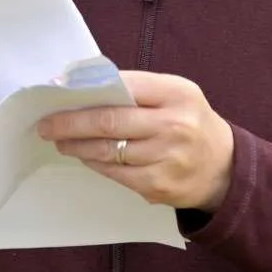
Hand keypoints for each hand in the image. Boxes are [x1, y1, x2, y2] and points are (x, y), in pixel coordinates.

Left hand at [36, 71, 234, 211]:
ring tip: (59, 140)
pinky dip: (95, 163)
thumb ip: (138, 89)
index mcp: (176, 94)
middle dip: (70, 123)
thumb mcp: (175, 94)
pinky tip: (84, 155)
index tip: (59, 91)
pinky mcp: (158, 186)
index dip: (86, 89)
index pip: (123, 86)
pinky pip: (115, 173)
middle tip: (46, 124)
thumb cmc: (190, 122)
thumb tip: (84, 86)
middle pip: (109, 122)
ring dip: (77, 145)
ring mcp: (166, 159)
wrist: (224, 168)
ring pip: (108, 151)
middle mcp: (173, 125)